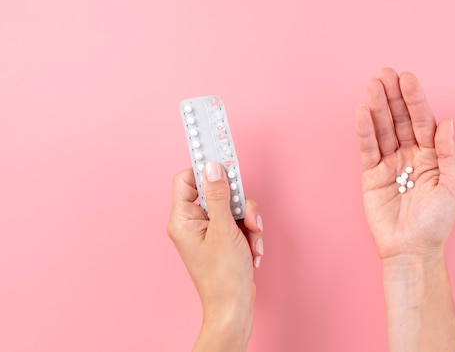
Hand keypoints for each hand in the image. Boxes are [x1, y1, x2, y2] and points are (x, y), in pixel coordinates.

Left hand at [168, 161, 262, 351]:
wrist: (235, 307)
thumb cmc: (224, 275)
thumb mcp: (225, 229)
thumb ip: (219, 195)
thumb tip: (213, 166)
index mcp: (183, 219)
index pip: (186, 179)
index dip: (205, 171)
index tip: (225, 165)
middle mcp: (193, 223)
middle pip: (217, 192)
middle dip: (240, 205)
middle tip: (249, 219)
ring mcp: (209, 231)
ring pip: (233, 207)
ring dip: (249, 222)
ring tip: (252, 241)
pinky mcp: (223, 239)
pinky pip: (239, 222)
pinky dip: (250, 234)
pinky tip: (253, 251)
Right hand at [356, 68, 454, 263]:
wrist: (411, 250)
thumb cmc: (437, 222)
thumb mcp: (453, 187)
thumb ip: (450, 153)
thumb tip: (447, 122)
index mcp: (432, 154)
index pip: (422, 120)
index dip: (415, 99)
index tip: (407, 78)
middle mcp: (410, 153)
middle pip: (400, 118)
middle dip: (393, 95)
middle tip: (384, 73)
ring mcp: (390, 162)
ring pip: (382, 128)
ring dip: (377, 106)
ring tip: (372, 85)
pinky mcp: (371, 174)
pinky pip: (368, 147)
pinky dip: (364, 130)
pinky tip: (362, 111)